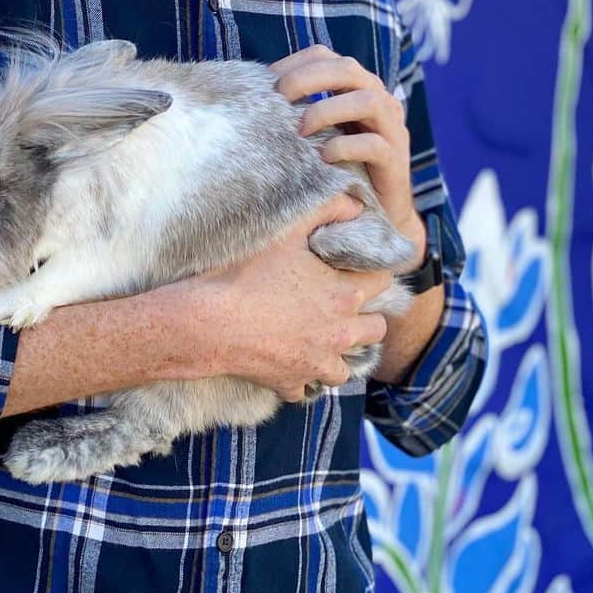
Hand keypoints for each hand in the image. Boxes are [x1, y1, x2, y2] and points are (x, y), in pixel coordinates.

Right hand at [191, 194, 391, 402]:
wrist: (208, 322)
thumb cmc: (245, 274)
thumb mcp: (287, 231)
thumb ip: (327, 210)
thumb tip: (355, 203)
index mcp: (345, 294)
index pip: (384, 282)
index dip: (373, 271)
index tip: (358, 269)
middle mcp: (340, 333)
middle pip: (377, 329)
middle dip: (365, 316)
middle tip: (342, 305)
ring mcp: (317, 363)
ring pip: (348, 368)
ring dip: (339, 353)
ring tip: (320, 339)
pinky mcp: (292, 384)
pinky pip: (309, 389)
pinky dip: (303, 378)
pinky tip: (289, 362)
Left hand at [271, 44, 424, 261]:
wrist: (376, 211)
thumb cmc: (337, 166)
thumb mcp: (316, 131)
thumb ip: (298, 108)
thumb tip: (255, 94)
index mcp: (356, 86)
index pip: (325, 56)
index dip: (294, 63)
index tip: (266, 82)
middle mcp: (379, 99)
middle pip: (348, 69)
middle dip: (309, 79)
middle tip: (280, 99)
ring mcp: (391, 128)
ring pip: (367, 101)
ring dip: (327, 111)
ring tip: (300, 131)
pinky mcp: (396, 159)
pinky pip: (374, 145)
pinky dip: (344, 147)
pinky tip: (324, 158)